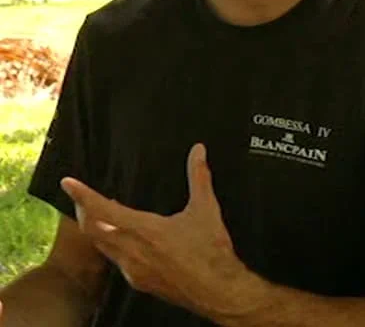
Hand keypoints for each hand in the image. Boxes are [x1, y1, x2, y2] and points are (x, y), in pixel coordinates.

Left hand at [61, 144, 247, 318]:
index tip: (68, 183)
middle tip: (78, 194)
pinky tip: (119, 236)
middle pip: (93, 230)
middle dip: (83, 209)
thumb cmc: (210, 252)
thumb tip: (198, 151)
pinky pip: (114, 258)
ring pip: (101, 246)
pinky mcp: (139, 282)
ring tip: (95, 210)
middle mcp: (132, 253)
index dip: (83, 195)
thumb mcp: (205, 209)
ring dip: (94, 227)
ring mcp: (133, 270)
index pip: (103, 210)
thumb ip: (198, 176)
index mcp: (144, 231)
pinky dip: (108, 242)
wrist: (218, 292)